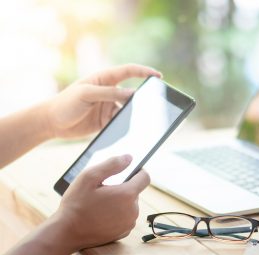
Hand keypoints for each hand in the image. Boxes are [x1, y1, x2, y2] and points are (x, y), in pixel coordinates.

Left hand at [46, 64, 161, 138]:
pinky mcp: (106, 121)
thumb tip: (133, 94)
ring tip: (129, 122)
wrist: (51, 123)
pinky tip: (122, 130)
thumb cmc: (65, 103)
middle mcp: (108, 91)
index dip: (144, 72)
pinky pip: (120, 123)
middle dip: (141, 99)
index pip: (128, 71)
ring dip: (130, 116)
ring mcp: (108, 107)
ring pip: (127, 110)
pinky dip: (123, 126)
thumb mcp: (87, 94)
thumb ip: (110, 93)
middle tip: (152, 105)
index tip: (158, 76)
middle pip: (131, 93)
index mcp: (104, 79)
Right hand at [55, 155, 149, 249]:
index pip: (145, 177)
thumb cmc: (76, 204)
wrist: (67, 233)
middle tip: (103, 190)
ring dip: (120, 201)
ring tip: (100, 203)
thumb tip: (129, 158)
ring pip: (130, 205)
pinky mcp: (124, 232)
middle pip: (135, 191)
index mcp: (127, 194)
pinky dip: (117, 214)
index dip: (138, 171)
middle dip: (123, 188)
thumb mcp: (89, 177)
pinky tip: (101, 215)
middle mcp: (133, 210)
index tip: (127, 171)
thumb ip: (111, 165)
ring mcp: (129, 223)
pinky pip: (126, 217)